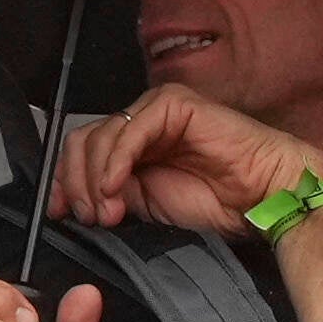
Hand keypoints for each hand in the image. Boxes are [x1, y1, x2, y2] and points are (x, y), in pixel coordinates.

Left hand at [40, 88, 322, 241]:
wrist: (261, 197)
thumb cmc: (216, 203)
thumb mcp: (146, 206)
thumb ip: (111, 196)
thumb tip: (72, 202)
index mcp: (131, 146)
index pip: (80, 151)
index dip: (64, 181)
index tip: (61, 214)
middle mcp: (139, 123)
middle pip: (82, 141)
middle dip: (77, 183)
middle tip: (92, 217)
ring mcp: (155, 109)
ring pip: (100, 134)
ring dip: (96, 178)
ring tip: (110, 211)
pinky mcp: (173, 104)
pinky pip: (130, 130)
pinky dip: (116, 160)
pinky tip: (116, 187)